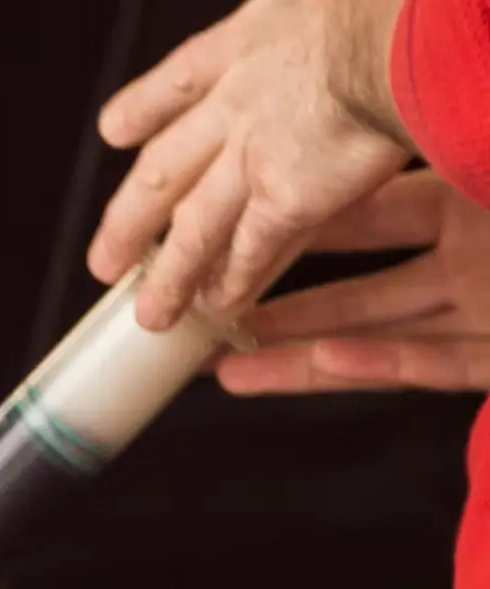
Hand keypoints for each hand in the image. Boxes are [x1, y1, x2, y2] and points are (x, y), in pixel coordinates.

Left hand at [87, 0, 414, 327]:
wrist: (398, 42)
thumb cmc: (385, 9)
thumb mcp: (317, 2)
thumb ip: (307, 29)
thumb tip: (327, 24)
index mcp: (246, 42)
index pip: (179, 82)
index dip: (143, 109)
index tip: (116, 131)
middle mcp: (234, 105)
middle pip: (163, 170)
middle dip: (130, 221)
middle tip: (105, 261)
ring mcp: (251, 158)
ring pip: (195, 227)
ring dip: (172, 276)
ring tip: (151, 313)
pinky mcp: (284, 200)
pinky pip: (250, 251)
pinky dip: (234, 283)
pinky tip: (219, 308)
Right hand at [219, 168, 489, 388]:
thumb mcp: (476, 155)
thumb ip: (438, 148)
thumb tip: (356, 130)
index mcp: (472, 206)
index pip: (377, 219)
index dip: (309, 232)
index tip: (241, 240)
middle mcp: (477, 262)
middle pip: (364, 298)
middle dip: (282, 317)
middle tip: (213, 324)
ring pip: (385, 343)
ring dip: (306, 361)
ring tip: (231, 369)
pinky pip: (445, 366)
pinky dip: (386, 366)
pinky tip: (325, 360)